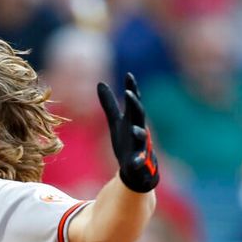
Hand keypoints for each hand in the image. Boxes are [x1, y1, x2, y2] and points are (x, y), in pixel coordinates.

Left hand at [97, 73, 158, 192]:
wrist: (135, 167)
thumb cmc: (126, 140)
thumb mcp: (116, 121)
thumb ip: (109, 104)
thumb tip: (100, 82)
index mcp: (132, 119)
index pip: (133, 101)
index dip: (132, 88)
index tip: (128, 74)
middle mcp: (139, 129)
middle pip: (139, 115)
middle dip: (135, 104)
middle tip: (129, 93)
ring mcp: (141, 145)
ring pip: (141, 137)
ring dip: (139, 132)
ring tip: (134, 129)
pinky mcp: (139, 161)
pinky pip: (139, 160)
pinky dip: (138, 161)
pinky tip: (134, 162)